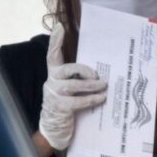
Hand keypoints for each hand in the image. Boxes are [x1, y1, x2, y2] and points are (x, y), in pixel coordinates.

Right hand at [39, 22, 106, 150]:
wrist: (55, 130)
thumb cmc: (66, 106)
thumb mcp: (69, 89)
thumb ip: (77, 79)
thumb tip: (98, 73)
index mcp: (53, 74)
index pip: (52, 54)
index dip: (55, 41)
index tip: (59, 27)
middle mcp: (52, 82)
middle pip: (66, 69)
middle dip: (83, 70)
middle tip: (97, 74)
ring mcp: (54, 95)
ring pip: (74, 85)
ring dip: (92, 86)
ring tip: (104, 86)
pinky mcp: (61, 107)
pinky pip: (79, 101)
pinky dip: (92, 99)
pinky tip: (102, 98)